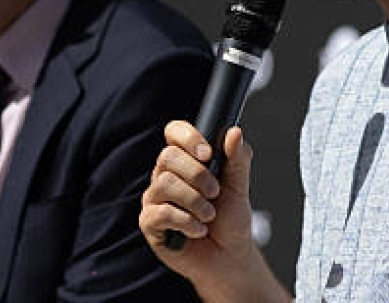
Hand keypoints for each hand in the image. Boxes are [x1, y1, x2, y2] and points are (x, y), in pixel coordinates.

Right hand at [140, 121, 283, 301]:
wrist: (229, 257)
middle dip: (198, 175)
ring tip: (209, 215)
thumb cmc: (230, 220)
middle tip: (215, 192)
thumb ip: (237, 159)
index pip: (174, 132)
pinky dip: (187, 221)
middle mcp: (165, 175)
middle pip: (168, 156)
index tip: (208, 153)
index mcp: (185, 160)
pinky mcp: (149, 223)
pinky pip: (162, 212)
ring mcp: (155, 199)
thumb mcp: (239, 187)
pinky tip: (198, 229)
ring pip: (165, 183)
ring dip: (195, 201)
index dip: (188, 137)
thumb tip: (235, 132)